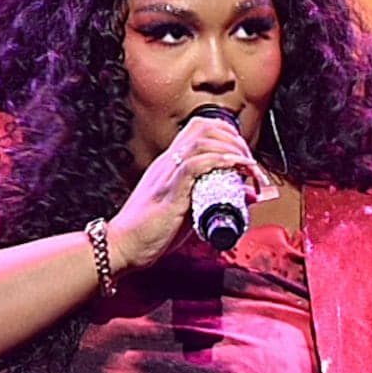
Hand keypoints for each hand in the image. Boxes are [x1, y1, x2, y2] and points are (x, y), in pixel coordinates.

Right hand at [105, 115, 262, 274]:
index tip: (243, 152)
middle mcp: (169, 163)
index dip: (226, 132)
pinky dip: (219, 162)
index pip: (199, 128)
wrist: (122, 246)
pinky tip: (235, 168)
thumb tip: (247, 195)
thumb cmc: (151, 232)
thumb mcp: (189, 210)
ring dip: (231, 148)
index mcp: (171, 163)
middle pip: (204, 127)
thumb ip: (215, 199)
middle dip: (234, 138)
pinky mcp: (169, 192)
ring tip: (248, 165)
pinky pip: (194, 165)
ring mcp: (168, 175)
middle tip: (249, 160)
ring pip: (202, 140)